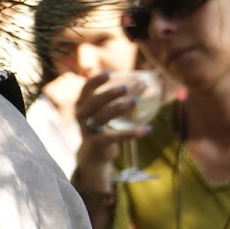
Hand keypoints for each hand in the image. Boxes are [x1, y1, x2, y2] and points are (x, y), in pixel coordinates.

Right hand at [72, 73, 149, 190]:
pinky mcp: (98, 143)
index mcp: (81, 106)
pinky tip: (148, 129)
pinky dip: (131, 133)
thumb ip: (113, 99)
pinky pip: (115, 136)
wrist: (93, 155)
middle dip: (108, 94)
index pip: (85, 90)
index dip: (95, 81)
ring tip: (134, 102)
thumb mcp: (101, 112)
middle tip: (125, 88)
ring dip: (118, 108)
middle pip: (93, 102)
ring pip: (102, 117)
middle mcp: (81, 116)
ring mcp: (88, 130)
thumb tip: (142, 83)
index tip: (108, 73)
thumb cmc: (102, 128)